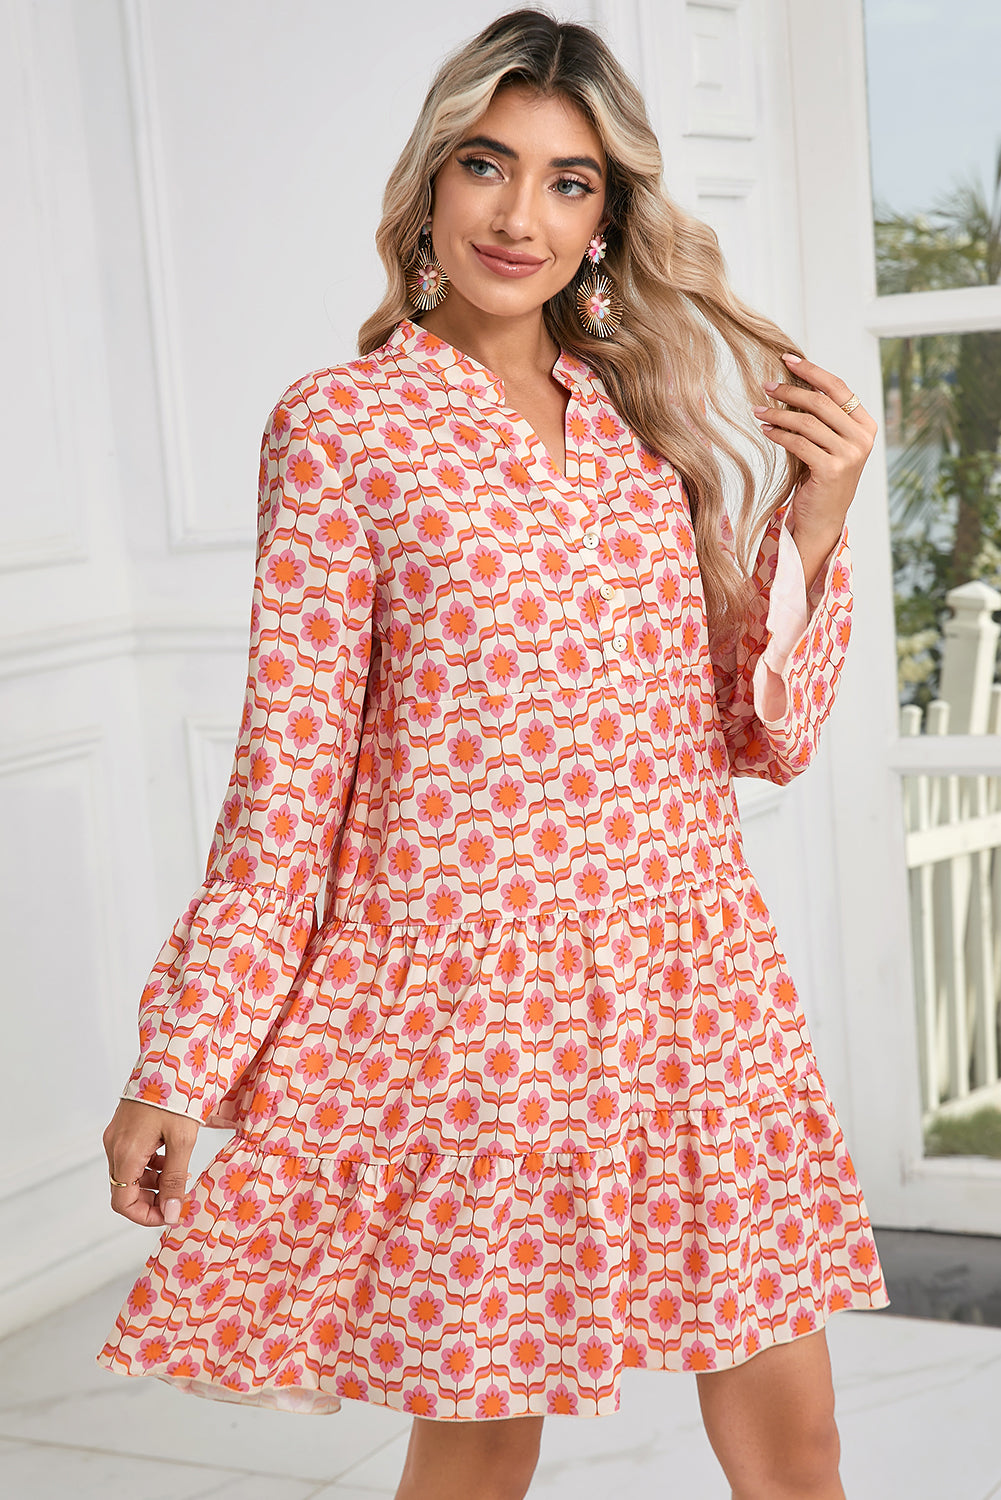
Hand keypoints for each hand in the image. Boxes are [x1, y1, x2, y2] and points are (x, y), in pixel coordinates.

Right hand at [103, 1098, 197, 1227]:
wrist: (169, 1057)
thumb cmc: (177, 1097)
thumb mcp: (182, 1141)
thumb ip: (175, 1180)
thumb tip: (171, 1215)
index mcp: (126, 1153)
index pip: (123, 1203)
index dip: (146, 1216)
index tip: (170, 1216)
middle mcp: (114, 1146)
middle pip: (124, 1190)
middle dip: (151, 1199)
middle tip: (178, 1197)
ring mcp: (116, 1135)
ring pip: (128, 1174)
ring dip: (152, 1182)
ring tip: (180, 1175)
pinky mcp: (123, 1126)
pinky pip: (131, 1156)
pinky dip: (149, 1165)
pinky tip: (171, 1157)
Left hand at [753, 352, 877, 571]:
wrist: (823, 517)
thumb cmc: (822, 476)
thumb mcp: (827, 442)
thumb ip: (821, 416)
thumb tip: (794, 380)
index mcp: (866, 425)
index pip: (838, 388)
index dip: (812, 371)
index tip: (788, 360)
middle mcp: (862, 438)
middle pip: (821, 402)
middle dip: (790, 390)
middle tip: (766, 386)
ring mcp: (850, 455)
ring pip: (807, 422)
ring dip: (778, 413)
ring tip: (758, 411)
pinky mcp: (832, 469)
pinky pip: (798, 443)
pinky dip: (779, 434)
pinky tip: (765, 430)